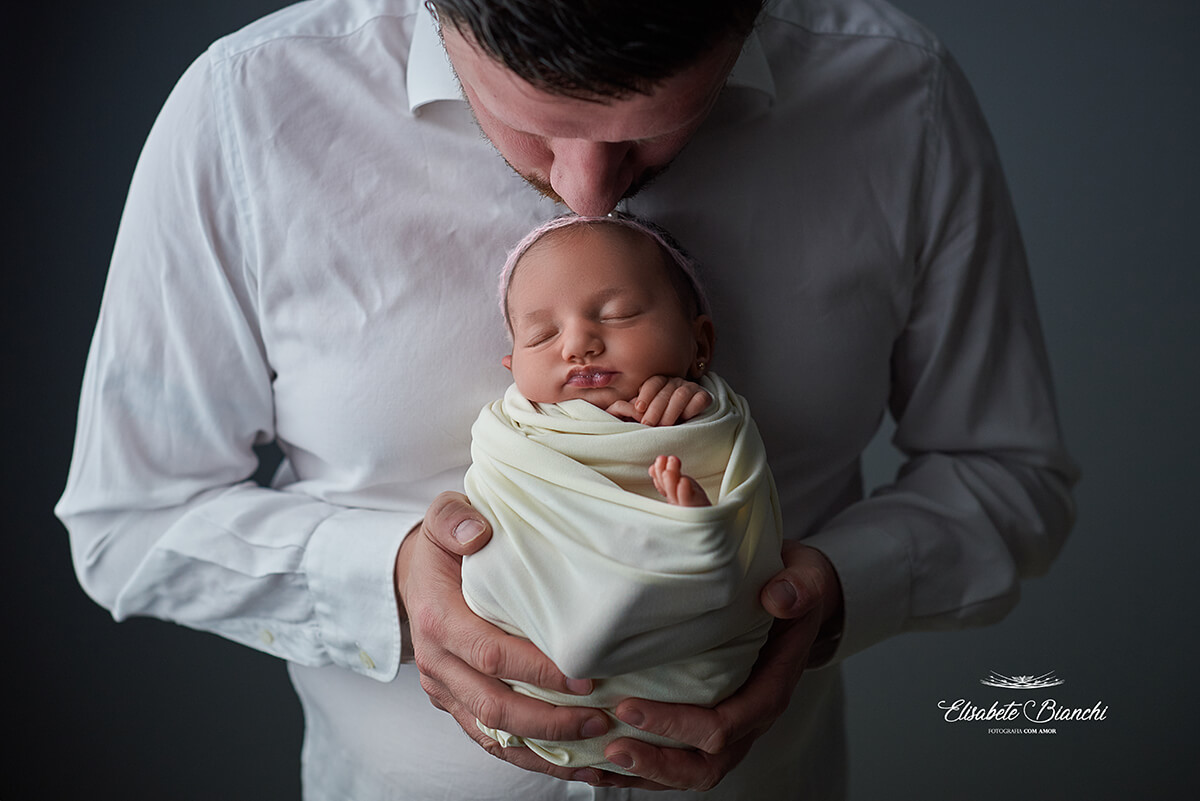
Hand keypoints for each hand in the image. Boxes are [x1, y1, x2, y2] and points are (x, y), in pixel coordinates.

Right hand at [395, 492, 617, 783]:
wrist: (411, 575)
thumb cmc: (440, 546)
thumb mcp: (442, 518)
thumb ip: (454, 519)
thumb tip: (478, 533)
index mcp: (438, 620)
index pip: (491, 654)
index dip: (537, 671)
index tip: (585, 675)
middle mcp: (438, 663)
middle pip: (495, 707)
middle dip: (551, 720)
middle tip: (602, 716)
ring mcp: (446, 690)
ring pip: (494, 734)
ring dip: (546, 746)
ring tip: (598, 744)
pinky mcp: (456, 705)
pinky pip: (491, 741)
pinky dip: (531, 757)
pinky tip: (573, 761)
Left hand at [599, 542, 842, 790]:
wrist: (799, 599)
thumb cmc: (795, 589)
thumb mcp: (804, 579)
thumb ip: (797, 589)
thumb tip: (777, 598)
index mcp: (770, 689)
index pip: (726, 724)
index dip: (678, 724)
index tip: (631, 706)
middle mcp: (750, 717)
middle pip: (708, 764)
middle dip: (659, 763)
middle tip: (612, 747)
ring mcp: (732, 724)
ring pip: (692, 769)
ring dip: (647, 772)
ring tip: (600, 763)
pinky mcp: (712, 720)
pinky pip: (680, 757)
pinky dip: (644, 767)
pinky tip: (605, 762)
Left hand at [605, 376, 710, 425]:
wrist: (682, 430)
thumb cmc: (657, 423)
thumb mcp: (642, 414)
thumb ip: (634, 408)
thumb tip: (617, 408)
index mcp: (660, 382)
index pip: (653, 382)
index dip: (646, 394)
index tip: (638, 408)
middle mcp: (675, 382)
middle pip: (666, 389)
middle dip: (656, 407)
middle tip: (648, 423)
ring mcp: (690, 388)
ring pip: (681, 393)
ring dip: (671, 410)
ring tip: (664, 425)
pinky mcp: (704, 397)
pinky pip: (700, 398)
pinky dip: (692, 408)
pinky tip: (685, 418)